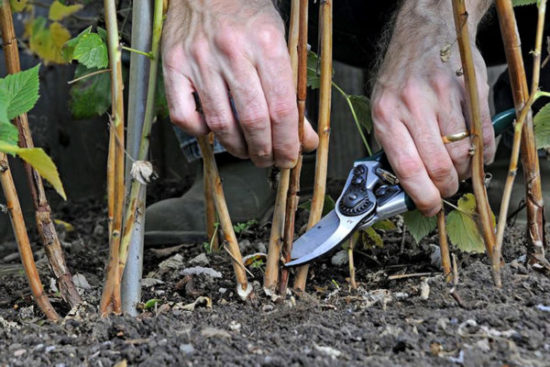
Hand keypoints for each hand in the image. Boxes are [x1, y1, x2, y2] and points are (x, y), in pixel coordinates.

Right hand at [162, 0, 317, 167]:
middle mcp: (231, 51)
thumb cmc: (246, 14)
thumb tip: (304, 137)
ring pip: (220, 123)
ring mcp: (198, 59)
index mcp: (266, 43)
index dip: (287, 142)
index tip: (290, 157)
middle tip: (269, 159)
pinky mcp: (173, 65)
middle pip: (253, 121)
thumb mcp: (279, 44)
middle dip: (265, 151)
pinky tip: (212, 129)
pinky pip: (183, 115)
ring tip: (246, 151)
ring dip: (237, 147)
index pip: (281, 108)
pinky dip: (200, 131)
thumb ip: (292, 93)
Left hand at [371, 0, 493, 216]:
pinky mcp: (469, 90)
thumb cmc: (400, 77)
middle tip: (445, 190)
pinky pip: (483, 135)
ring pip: (462, 153)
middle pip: (438, 166)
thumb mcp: (381, 109)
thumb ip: (392, 144)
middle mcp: (412, 106)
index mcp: (385, 115)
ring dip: (463, 172)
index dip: (421, 196)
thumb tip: (405, 186)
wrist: (423, 34)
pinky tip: (476, 155)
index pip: (407, 168)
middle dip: (445, 188)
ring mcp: (443, 97)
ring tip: (457, 170)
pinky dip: (483, 154)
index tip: (428, 207)